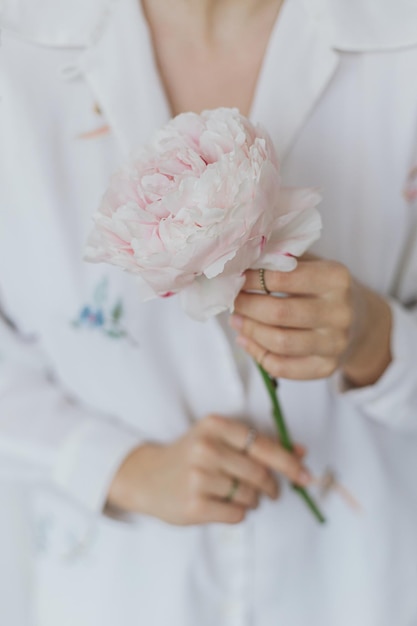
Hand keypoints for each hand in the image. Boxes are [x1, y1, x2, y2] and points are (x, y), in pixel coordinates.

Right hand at [107, 414, 310, 524]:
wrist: (147, 476)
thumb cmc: (192, 455)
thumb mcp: (220, 439)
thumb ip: (259, 444)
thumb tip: (301, 452)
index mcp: (214, 425)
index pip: (263, 445)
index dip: (289, 462)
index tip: (306, 475)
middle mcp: (205, 448)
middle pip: (260, 473)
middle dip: (272, 486)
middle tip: (272, 491)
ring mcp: (198, 477)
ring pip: (250, 496)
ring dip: (254, 500)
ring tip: (237, 494)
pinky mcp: (193, 505)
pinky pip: (236, 514)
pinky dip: (238, 512)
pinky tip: (222, 503)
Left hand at [231, 257, 391, 386]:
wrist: (361, 321)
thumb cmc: (324, 288)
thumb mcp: (313, 265)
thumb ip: (283, 262)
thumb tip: (240, 263)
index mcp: (336, 279)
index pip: (284, 278)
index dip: (253, 279)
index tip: (237, 278)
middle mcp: (340, 312)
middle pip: (280, 313)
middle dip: (248, 306)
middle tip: (233, 300)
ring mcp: (335, 343)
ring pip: (280, 342)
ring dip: (250, 331)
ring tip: (236, 320)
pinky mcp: (327, 367)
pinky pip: (284, 368)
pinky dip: (259, 355)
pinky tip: (247, 341)